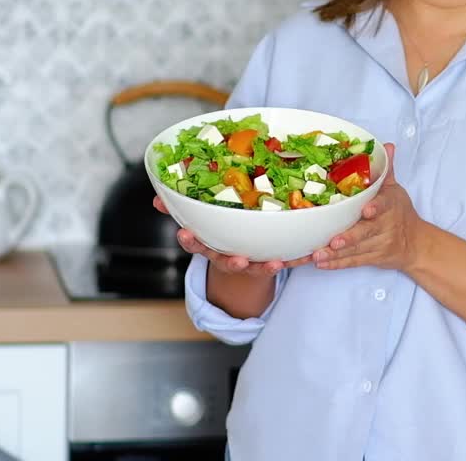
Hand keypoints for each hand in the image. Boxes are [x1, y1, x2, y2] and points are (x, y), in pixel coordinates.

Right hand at [153, 196, 303, 276]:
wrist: (243, 261)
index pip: (194, 243)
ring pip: (255, 268)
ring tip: (275, 264)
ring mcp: (249, 263)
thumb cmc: (222, 233)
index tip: (184, 234)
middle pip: (225, 262)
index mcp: (209, 244)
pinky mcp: (269, 263)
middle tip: (237, 261)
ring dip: (264, 267)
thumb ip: (181, 207)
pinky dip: (295, 261)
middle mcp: (228, 257)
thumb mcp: (202, 221)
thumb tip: (157, 196)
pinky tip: (307, 256)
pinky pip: (284, 263)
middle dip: (231, 263)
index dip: (189, 240)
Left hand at [312, 143, 426, 271]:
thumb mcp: (396, 190)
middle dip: (350, 238)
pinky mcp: (372, 258)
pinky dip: (336, 264)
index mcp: (390, 206)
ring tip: (317, 255)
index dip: (375, 208)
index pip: (384, 206)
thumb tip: (387, 145)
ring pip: (356, 250)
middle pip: (366, 233)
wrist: (416, 244)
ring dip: (335, 254)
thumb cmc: (401, 213)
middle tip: (333, 241)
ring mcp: (378, 245)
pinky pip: (353, 262)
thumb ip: (387, 170)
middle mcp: (385, 227)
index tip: (366, 211)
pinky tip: (320, 264)